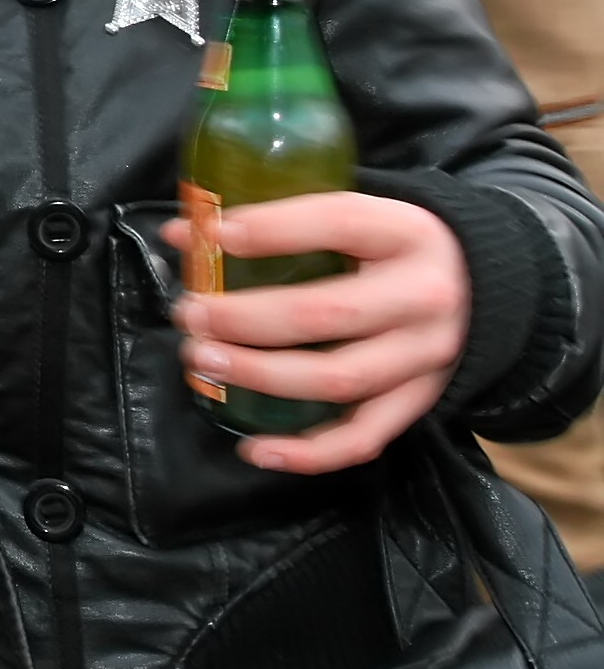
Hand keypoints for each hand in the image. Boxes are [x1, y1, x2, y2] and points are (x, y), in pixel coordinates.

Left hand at [166, 192, 470, 474]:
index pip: (339, 224)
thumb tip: (182, 233)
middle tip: (190, 313)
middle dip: (245, 319)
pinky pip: (364, 438)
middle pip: (327, 314)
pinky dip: (306, 452)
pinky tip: (253, 448)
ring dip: (260, 376)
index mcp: (405, 233)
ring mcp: (425, 356)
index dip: (272, 230)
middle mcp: (423, 296)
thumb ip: (279, 219)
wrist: (485, 286)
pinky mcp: (422, 402)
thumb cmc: (392, 245)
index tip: (213, 235)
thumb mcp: (357, 215)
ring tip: (203, 360)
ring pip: (338, 378)